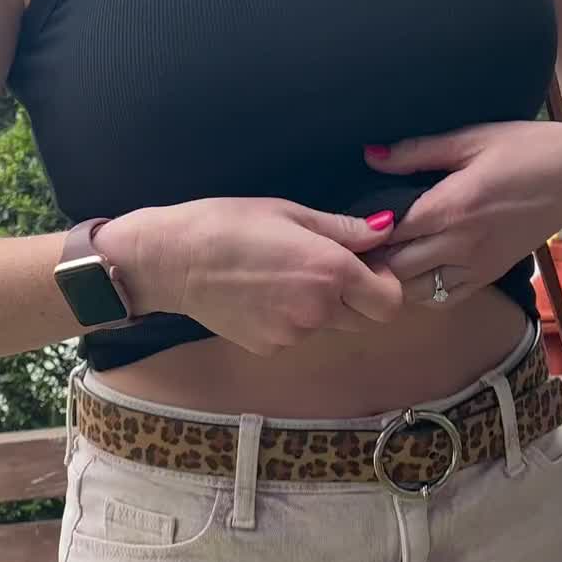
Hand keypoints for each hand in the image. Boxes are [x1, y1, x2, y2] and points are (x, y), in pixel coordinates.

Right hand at [94, 199, 405, 356]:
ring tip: (283, 278)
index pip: (390, 301)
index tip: (367, 266)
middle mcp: (318, 311)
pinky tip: (261, 295)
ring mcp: (292, 335)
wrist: (172, 261)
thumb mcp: (290, 213)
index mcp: (331, 272)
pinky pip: (296, 335)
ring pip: (328, 326)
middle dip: (357, 297)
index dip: (385, 284)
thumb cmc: (229, 224)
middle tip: (325, 269)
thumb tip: (384, 231)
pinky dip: (289, 319)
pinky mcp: (269, 348)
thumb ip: (343, 229)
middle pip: (365, 318)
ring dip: (322, 308)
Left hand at [362, 120, 561, 306]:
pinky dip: (422, 291)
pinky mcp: (490, 275)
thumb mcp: (472, 138)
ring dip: (395, 279)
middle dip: (373, 260)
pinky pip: (444, 299)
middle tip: (358, 245)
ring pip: (416, 291)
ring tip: (382, 259)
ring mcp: (477, 265)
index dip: (364, 232)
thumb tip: (371, 156)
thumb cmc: (527, 149)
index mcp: (452, 206)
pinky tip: (415, 269)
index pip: (389, 233)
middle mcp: (462, 243)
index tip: (349, 225)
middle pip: (396, 269)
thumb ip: (417, 152)